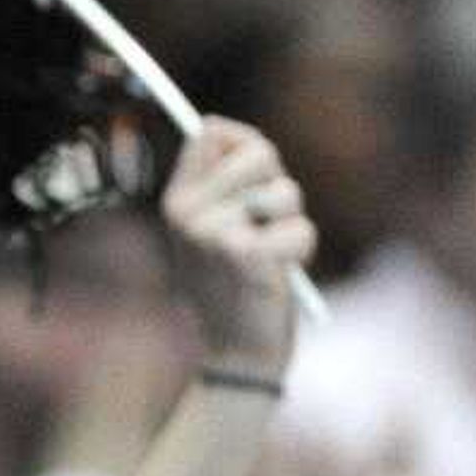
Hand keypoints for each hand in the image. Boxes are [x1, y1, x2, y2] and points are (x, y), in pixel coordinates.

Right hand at [157, 117, 311, 370]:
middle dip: (277, 186)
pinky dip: (300, 252)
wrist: (235, 351)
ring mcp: (212, 233)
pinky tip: (278, 275)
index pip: (211, 132)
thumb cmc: (232, 285)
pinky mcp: (244, 256)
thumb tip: (215, 124)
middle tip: (262, 226)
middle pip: (258, 153)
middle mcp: (186, 213)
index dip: (246, 147)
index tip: (253, 179)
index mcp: (175, 200)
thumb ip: (220, 179)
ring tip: (269, 254)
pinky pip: (299, 229)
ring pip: (284, 193)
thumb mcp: (212, 227)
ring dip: (291, 223)